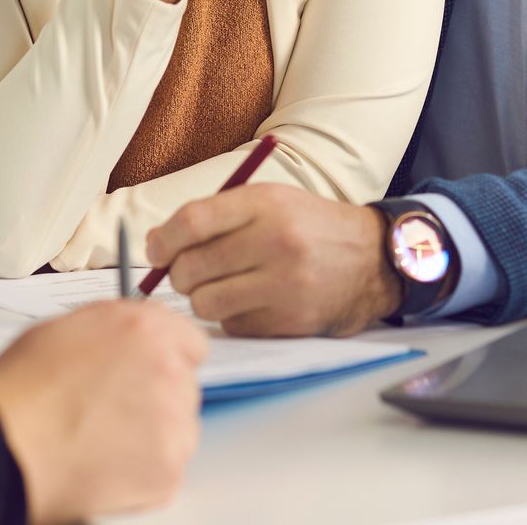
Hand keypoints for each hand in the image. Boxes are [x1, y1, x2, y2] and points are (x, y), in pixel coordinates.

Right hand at [0, 301, 206, 523]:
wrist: (5, 445)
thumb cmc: (21, 389)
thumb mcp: (66, 329)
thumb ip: (113, 329)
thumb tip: (125, 339)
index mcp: (145, 328)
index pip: (189, 342)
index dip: (166, 358)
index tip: (152, 373)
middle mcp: (167, 368)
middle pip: (183, 385)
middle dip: (156, 397)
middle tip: (115, 411)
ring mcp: (172, 421)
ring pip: (179, 428)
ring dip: (153, 434)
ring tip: (103, 440)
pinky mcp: (167, 469)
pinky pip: (167, 469)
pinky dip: (143, 472)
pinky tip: (105, 464)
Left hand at [147, 183, 401, 336]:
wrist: (371, 260)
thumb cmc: (308, 227)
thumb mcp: (268, 202)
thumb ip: (214, 216)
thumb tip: (155, 245)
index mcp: (265, 204)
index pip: (192, 222)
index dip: (163, 240)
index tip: (156, 250)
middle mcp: (275, 242)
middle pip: (192, 267)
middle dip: (179, 273)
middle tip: (189, 272)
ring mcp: (284, 285)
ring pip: (205, 303)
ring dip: (204, 298)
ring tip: (223, 286)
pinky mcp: (290, 320)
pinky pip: (232, 325)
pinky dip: (232, 317)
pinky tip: (253, 301)